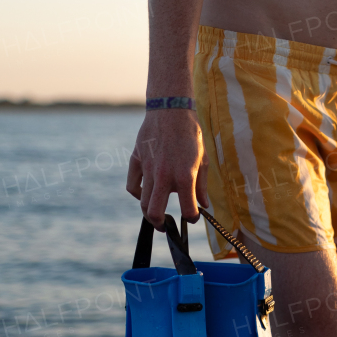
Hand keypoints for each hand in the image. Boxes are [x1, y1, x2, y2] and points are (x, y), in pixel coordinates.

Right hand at [125, 108, 207, 228]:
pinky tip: (145, 194)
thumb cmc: (191, 134)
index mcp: (184, 177)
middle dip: (162, 224)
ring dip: (150, 213)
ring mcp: (148, 169)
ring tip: (156, 215)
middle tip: (167, 226)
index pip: (188, 211)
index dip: (192, 218)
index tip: (193, 216)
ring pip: (143, 202)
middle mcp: (164, 176)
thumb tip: (203, 204)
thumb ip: (202, 185)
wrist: (170, 110)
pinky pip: (133, 186)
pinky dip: (138, 194)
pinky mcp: (136, 160)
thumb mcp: (203, 160)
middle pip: (155, 213)